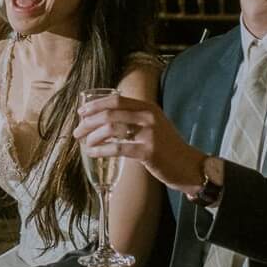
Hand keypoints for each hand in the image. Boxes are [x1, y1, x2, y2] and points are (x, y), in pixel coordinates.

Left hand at [74, 90, 203, 191]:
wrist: (189, 166)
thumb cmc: (167, 146)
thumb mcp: (153, 124)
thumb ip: (133, 118)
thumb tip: (103, 117)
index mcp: (148, 107)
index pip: (115, 100)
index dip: (95, 105)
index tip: (80, 112)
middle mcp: (148, 116)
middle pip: (110, 113)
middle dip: (88, 122)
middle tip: (76, 131)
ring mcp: (149, 133)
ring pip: (111, 128)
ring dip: (92, 136)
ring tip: (84, 143)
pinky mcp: (149, 151)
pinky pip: (118, 148)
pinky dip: (101, 150)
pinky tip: (93, 153)